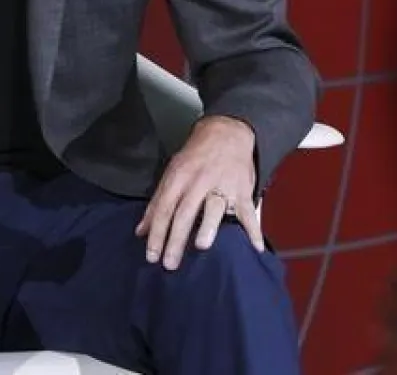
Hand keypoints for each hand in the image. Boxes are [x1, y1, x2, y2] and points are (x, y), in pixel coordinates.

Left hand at [136, 115, 262, 269]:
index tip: (151, 255)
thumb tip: (141, 231)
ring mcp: (223, 186)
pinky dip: (253, 230)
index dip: (157, 232)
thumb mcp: (172, 173)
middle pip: (185, 212)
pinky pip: (249, 212)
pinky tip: (255, 247)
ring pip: (214, 208)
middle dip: (176, 239)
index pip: (164, 208)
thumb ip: (157, 203)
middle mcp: (199, 182)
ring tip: (202, 245)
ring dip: (208, 226)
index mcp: (179, 178)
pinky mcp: (243, 191)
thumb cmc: (195, 156)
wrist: (226, 132)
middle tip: (169, 263)